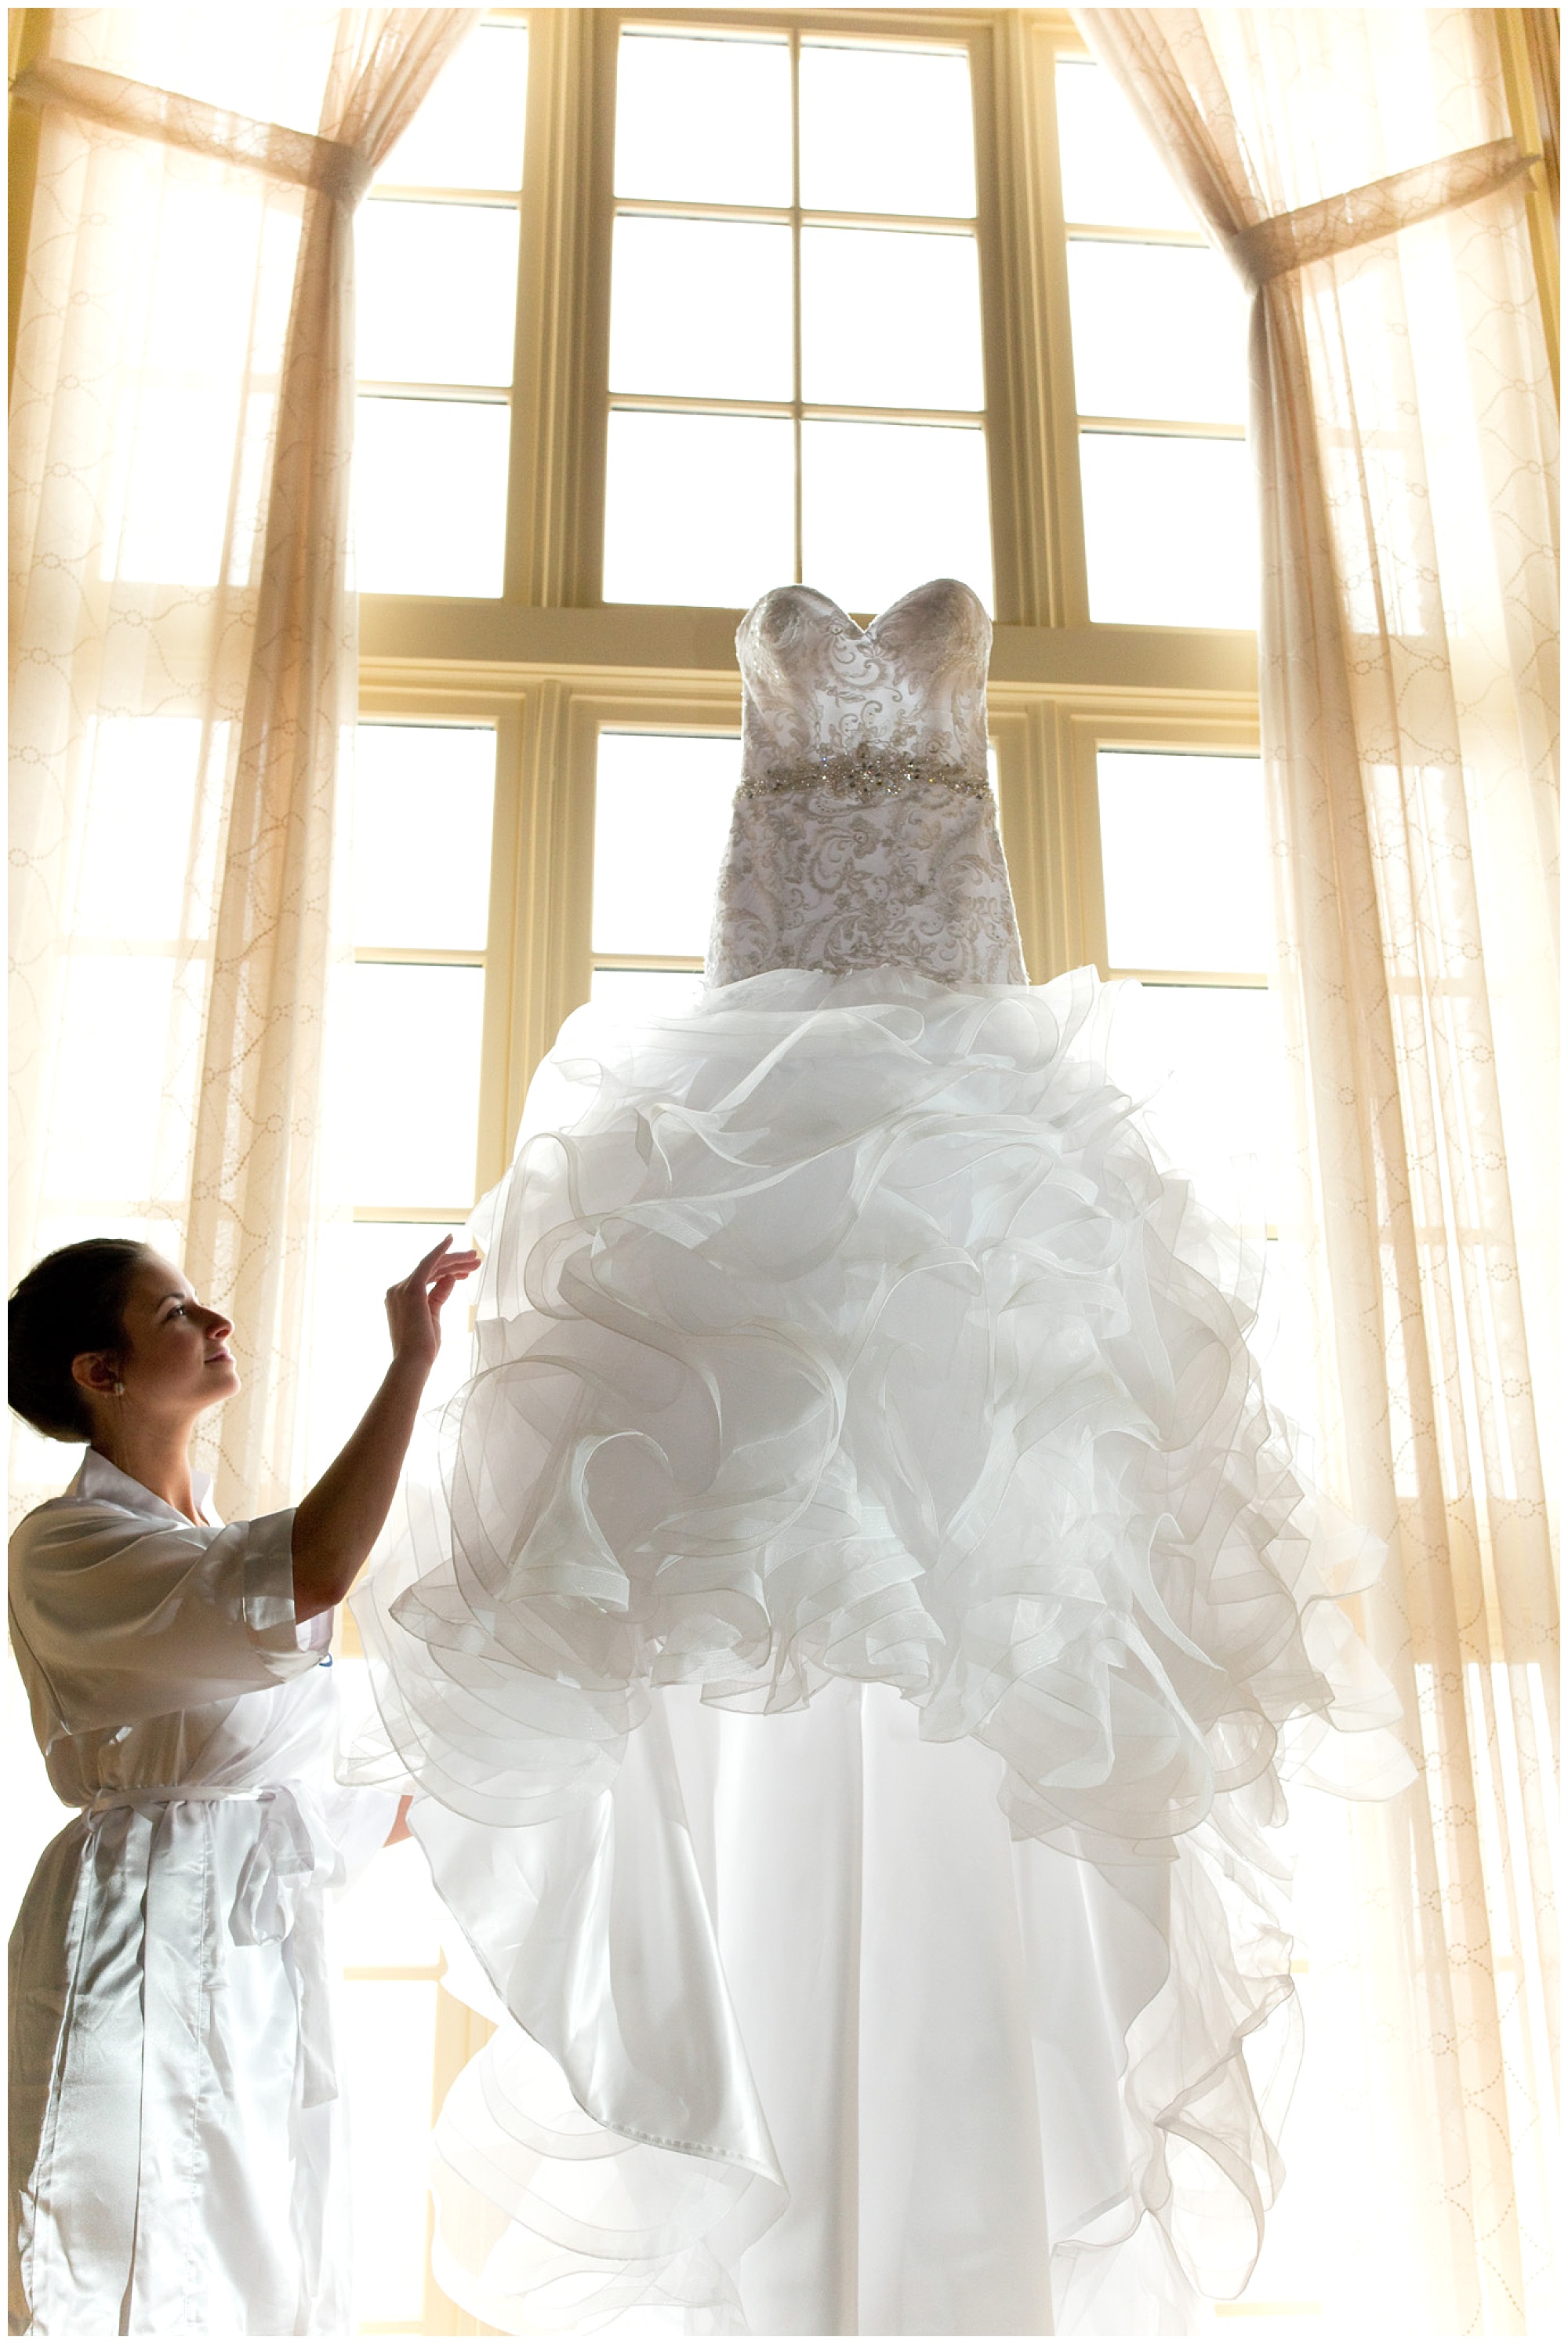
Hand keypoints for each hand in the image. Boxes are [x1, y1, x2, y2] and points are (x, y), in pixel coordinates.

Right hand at [384, 1236, 480, 1374]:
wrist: (413, 1361)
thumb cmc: (423, 1347)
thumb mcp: (433, 1316)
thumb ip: (439, 1296)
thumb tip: (450, 1278)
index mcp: (400, 1297)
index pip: (427, 1277)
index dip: (448, 1271)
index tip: (466, 1271)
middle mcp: (397, 1289)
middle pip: (431, 1269)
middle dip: (455, 1263)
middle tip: (476, 1259)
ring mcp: (402, 1289)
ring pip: (433, 1266)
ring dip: (455, 1260)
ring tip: (475, 1259)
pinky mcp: (411, 1290)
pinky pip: (427, 1264)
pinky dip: (439, 1251)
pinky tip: (450, 1240)